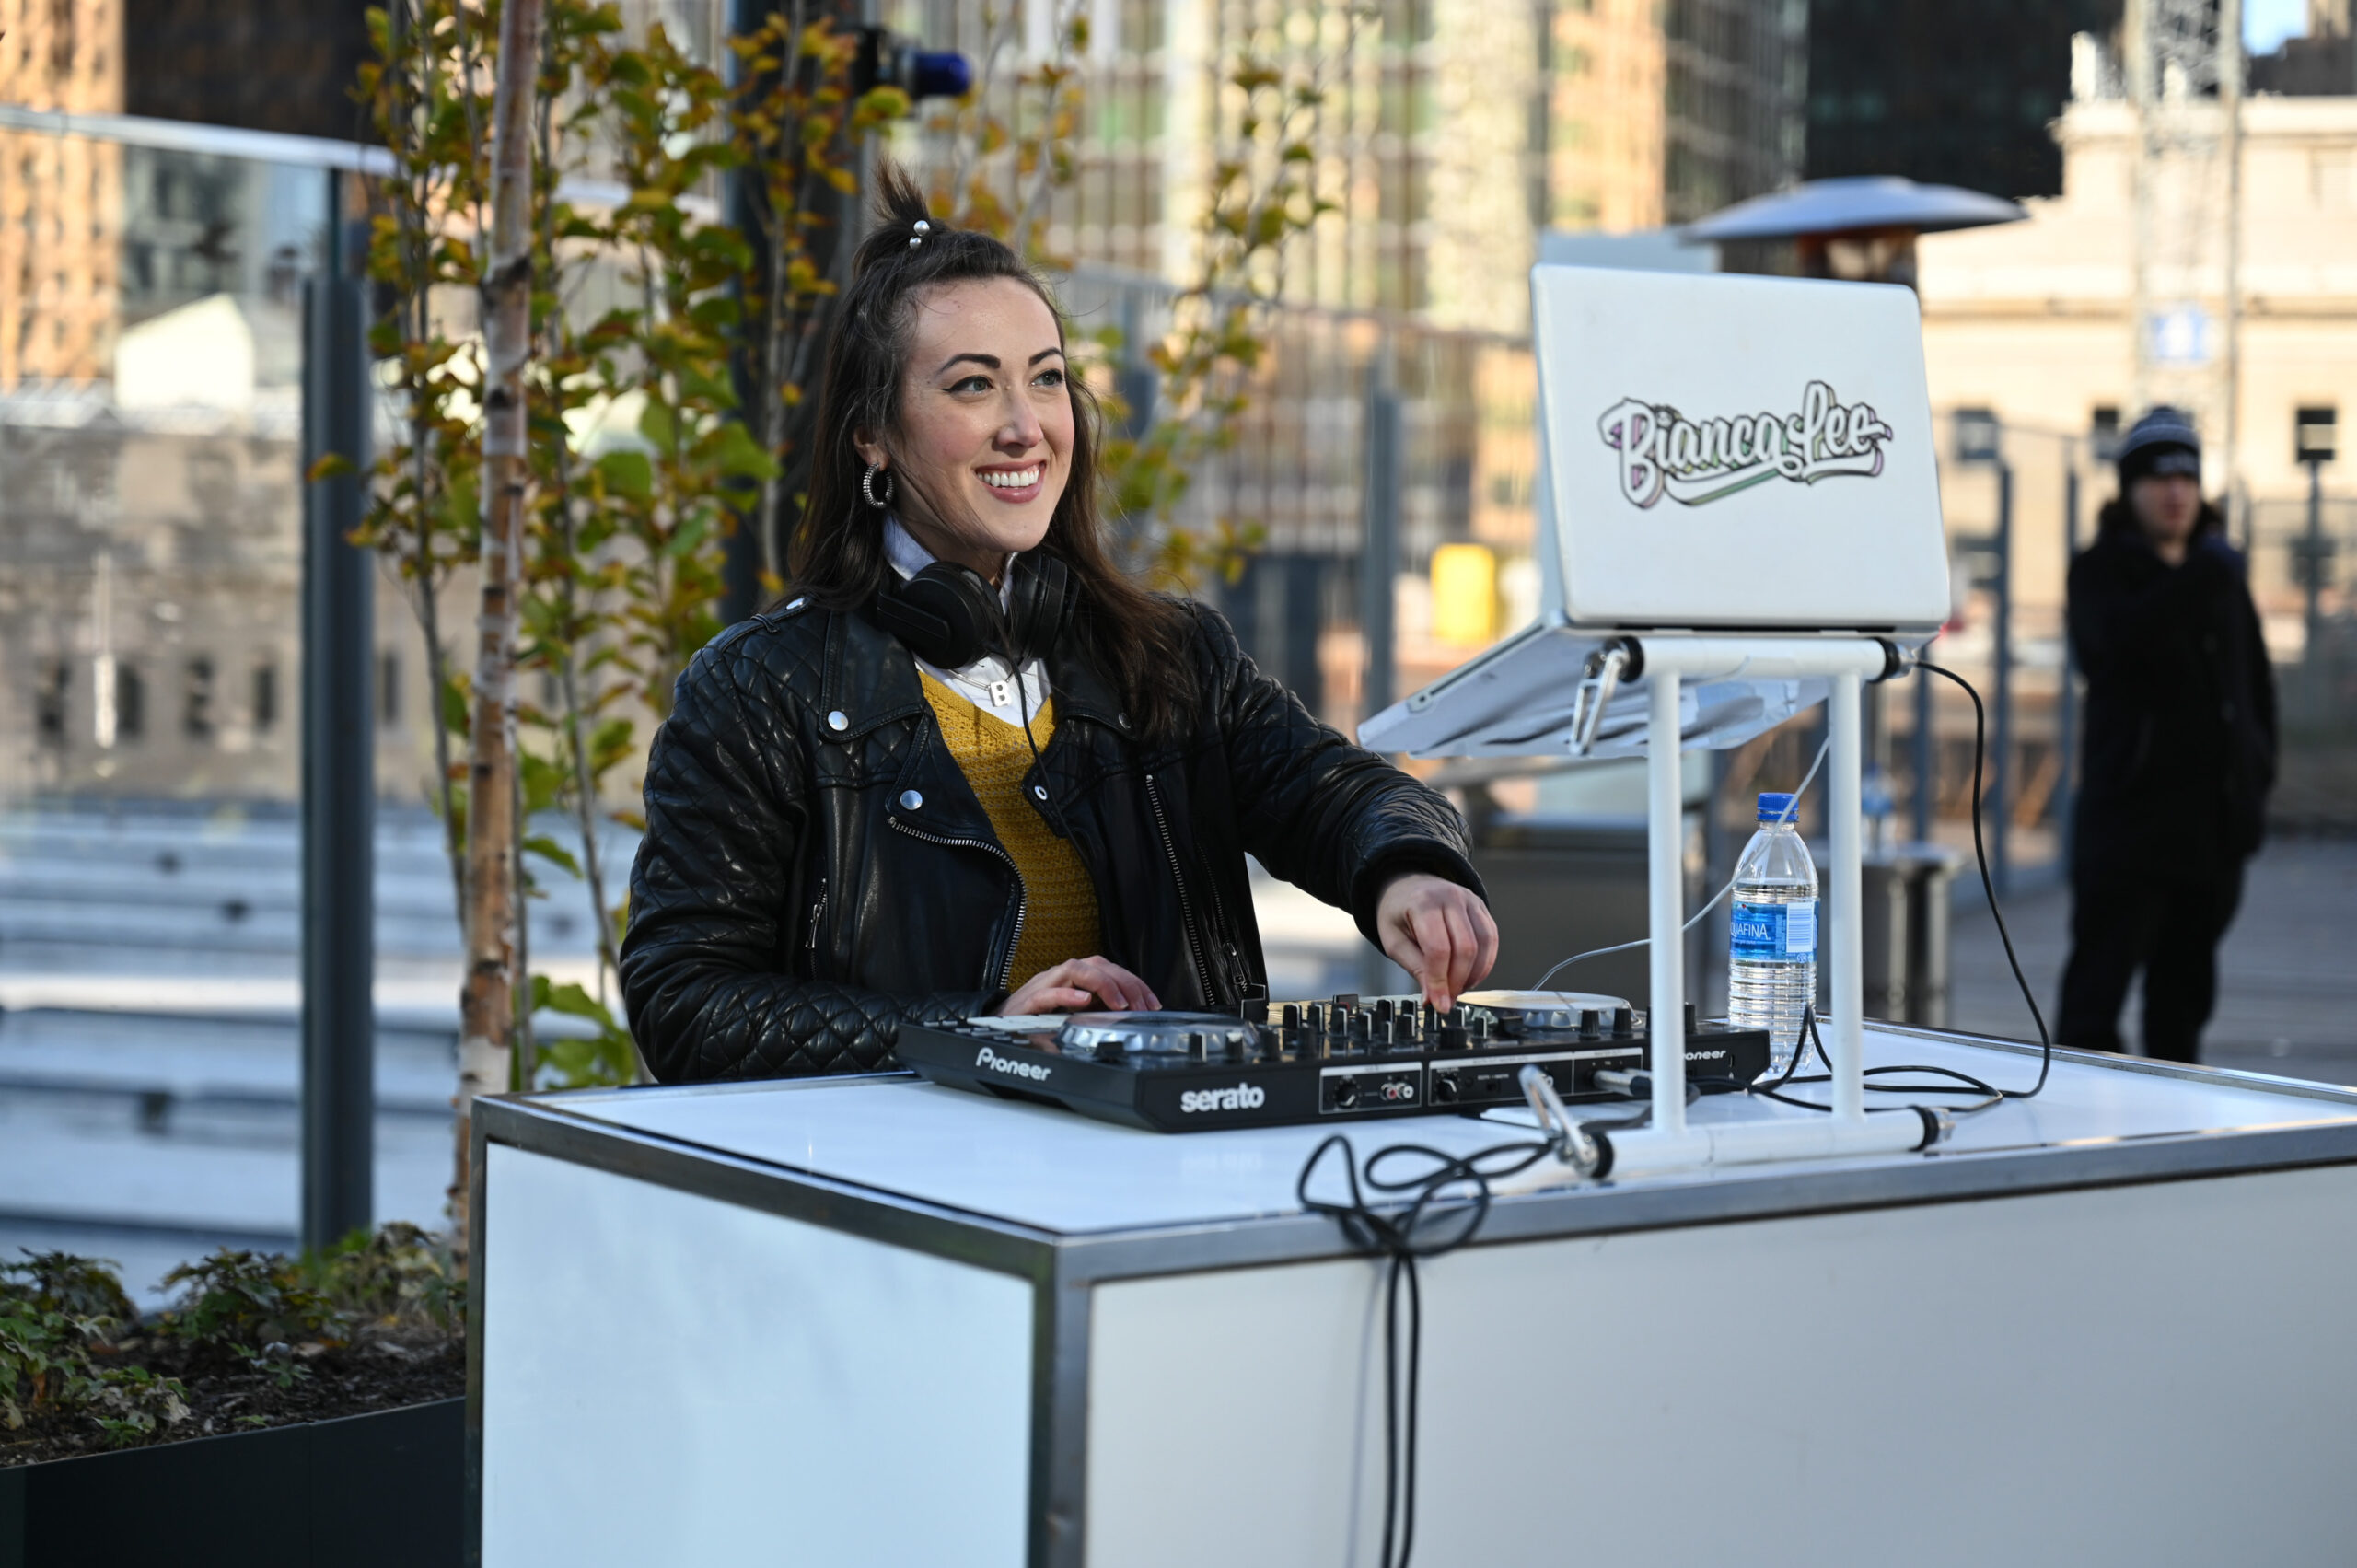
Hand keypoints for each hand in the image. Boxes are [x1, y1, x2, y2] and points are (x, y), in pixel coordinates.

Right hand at [997, 956, 1159, 1015]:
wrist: (997, 1025)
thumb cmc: (1035, 1018)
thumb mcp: (1073, 1013)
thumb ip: (1095, 1008)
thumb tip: (1129, 1014)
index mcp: (1074, 978)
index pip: (1109, 969)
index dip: (1134, 983)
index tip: (1153, 1003)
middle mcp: (1060, 976)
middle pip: (1097, 964)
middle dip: (1125, 982)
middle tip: (1142, 1006)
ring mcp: (1044, 986)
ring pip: (1074, 970)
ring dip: (1103, 984)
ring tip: (1120, 1003)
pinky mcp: (1028, 1003)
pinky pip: (1048, 993)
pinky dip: (1067, 995)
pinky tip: (1083, 1001)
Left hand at [1375, 873, 1497, 1013]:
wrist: (1407, 884)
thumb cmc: (1398, 911)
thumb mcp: (1394, 941)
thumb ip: (1416, 969)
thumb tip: (1434, 999)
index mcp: (1422, 904)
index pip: (1438, 949)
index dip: (1441, 981)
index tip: (1440, 1004)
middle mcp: (1450, 897)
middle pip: (1465, 948)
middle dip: (1458, 980)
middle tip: (1448, 998)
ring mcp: (1469, 900)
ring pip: (1484, 944)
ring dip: (1475, 974)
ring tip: (1458, 987)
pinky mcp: (1481, 907)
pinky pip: (1491, 938)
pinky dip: (1485, 962)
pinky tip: (1471, 975)